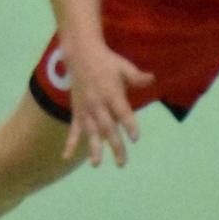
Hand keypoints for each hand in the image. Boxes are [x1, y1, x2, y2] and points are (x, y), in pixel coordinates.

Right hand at [61, 44, 154, 167]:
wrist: (80, 55)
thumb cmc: (107, 62)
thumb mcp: (123, 67)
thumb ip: (136, 76)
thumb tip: (152, 78)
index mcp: (111, 93)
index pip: (122, 113)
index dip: (129, 125)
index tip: (135, 138)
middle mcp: (98, 104)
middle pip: (108, 128)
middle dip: (115, 146)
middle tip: (122, 163)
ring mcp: (86, 109)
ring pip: (91, 132)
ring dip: (93, 148)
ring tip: (96, 164)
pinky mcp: (77, 111)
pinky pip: (73, 129)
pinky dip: (69, 142)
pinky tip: (66, 156)